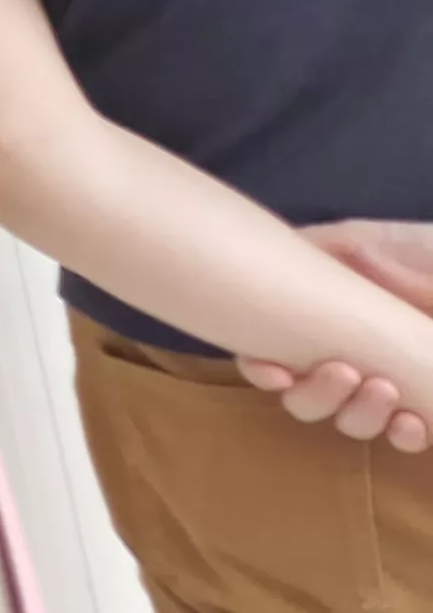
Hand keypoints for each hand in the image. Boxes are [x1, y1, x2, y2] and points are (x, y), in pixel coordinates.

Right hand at [235, 219, 432, 450]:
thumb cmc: (419, 254)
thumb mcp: (366, 242)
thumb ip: (326, 251)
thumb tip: (293, 259)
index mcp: (320, 320)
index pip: (269, 356)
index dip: (262, 370)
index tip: (279, 373)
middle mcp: (344, 356)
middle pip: (305, 400)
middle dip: (318, 395)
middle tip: (345, 372)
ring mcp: (386, 385)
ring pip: (350, 422)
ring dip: (359, 415)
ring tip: (386, 390)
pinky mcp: (426, 406)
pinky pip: (403, 436)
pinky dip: (401, 435)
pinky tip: (411, 421)